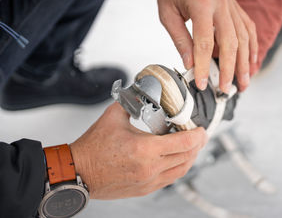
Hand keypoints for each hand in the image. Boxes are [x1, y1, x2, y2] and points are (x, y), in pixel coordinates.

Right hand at [69, 103, 207, 198]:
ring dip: (190, 158)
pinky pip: (170, 179)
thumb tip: (141, 93)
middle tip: (199, 136)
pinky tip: (177, 160)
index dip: (198, 136)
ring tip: (191, 147)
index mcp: (145, 149)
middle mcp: (150, 168)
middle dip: (197, 145)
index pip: (184, 143)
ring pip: (181, 170)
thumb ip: (132, 102)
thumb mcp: (114, 117)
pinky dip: (178, 168)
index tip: (201, 130)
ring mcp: (148, 181)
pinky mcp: (145, 189)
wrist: (77, 172)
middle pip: (187, 157)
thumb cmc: (92, 149)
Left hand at [154, 0, 257, 91]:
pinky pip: (249, 27)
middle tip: (227, 90)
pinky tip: (251, 62)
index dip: (204, 66)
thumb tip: (190, 64)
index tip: (203, 84)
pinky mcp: (235, 5)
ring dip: (245, 63)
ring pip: (244, 37)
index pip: (205, 42)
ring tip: (243, 83)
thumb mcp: (167, 14)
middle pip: (231, 42)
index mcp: (201, 3)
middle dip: (230, 70)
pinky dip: (252, 46)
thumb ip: (180, 39)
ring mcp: (231, 4)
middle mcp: (221, 3)